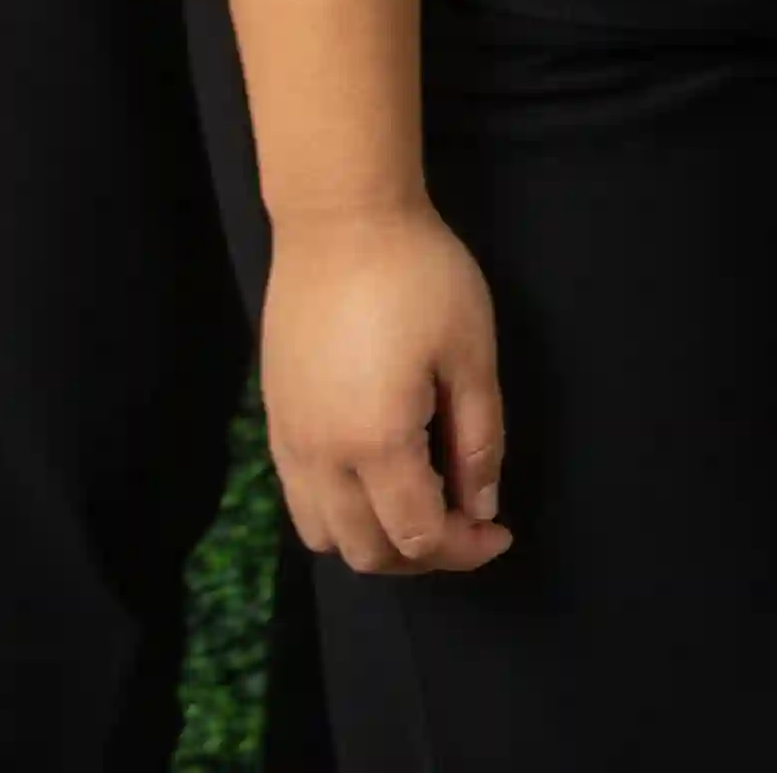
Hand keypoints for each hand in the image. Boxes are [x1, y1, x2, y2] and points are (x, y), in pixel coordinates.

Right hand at [258, 201, 509, 574]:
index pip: (417, 535)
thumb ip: (478, 439)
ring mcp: (289, 441)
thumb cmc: (420, 276)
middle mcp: (320, 456)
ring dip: (376, 541)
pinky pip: (301, 499)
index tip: (501, 532)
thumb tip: (481, 508)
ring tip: (426, 507)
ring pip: (324, 535)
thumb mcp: (471, 353)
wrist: (340, 222)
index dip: (464, 549)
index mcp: (375, 443)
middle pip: (367, 551)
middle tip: (471, 525)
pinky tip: (380, 478)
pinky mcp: (275, 421)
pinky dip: (341, 513)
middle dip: (424, 555)